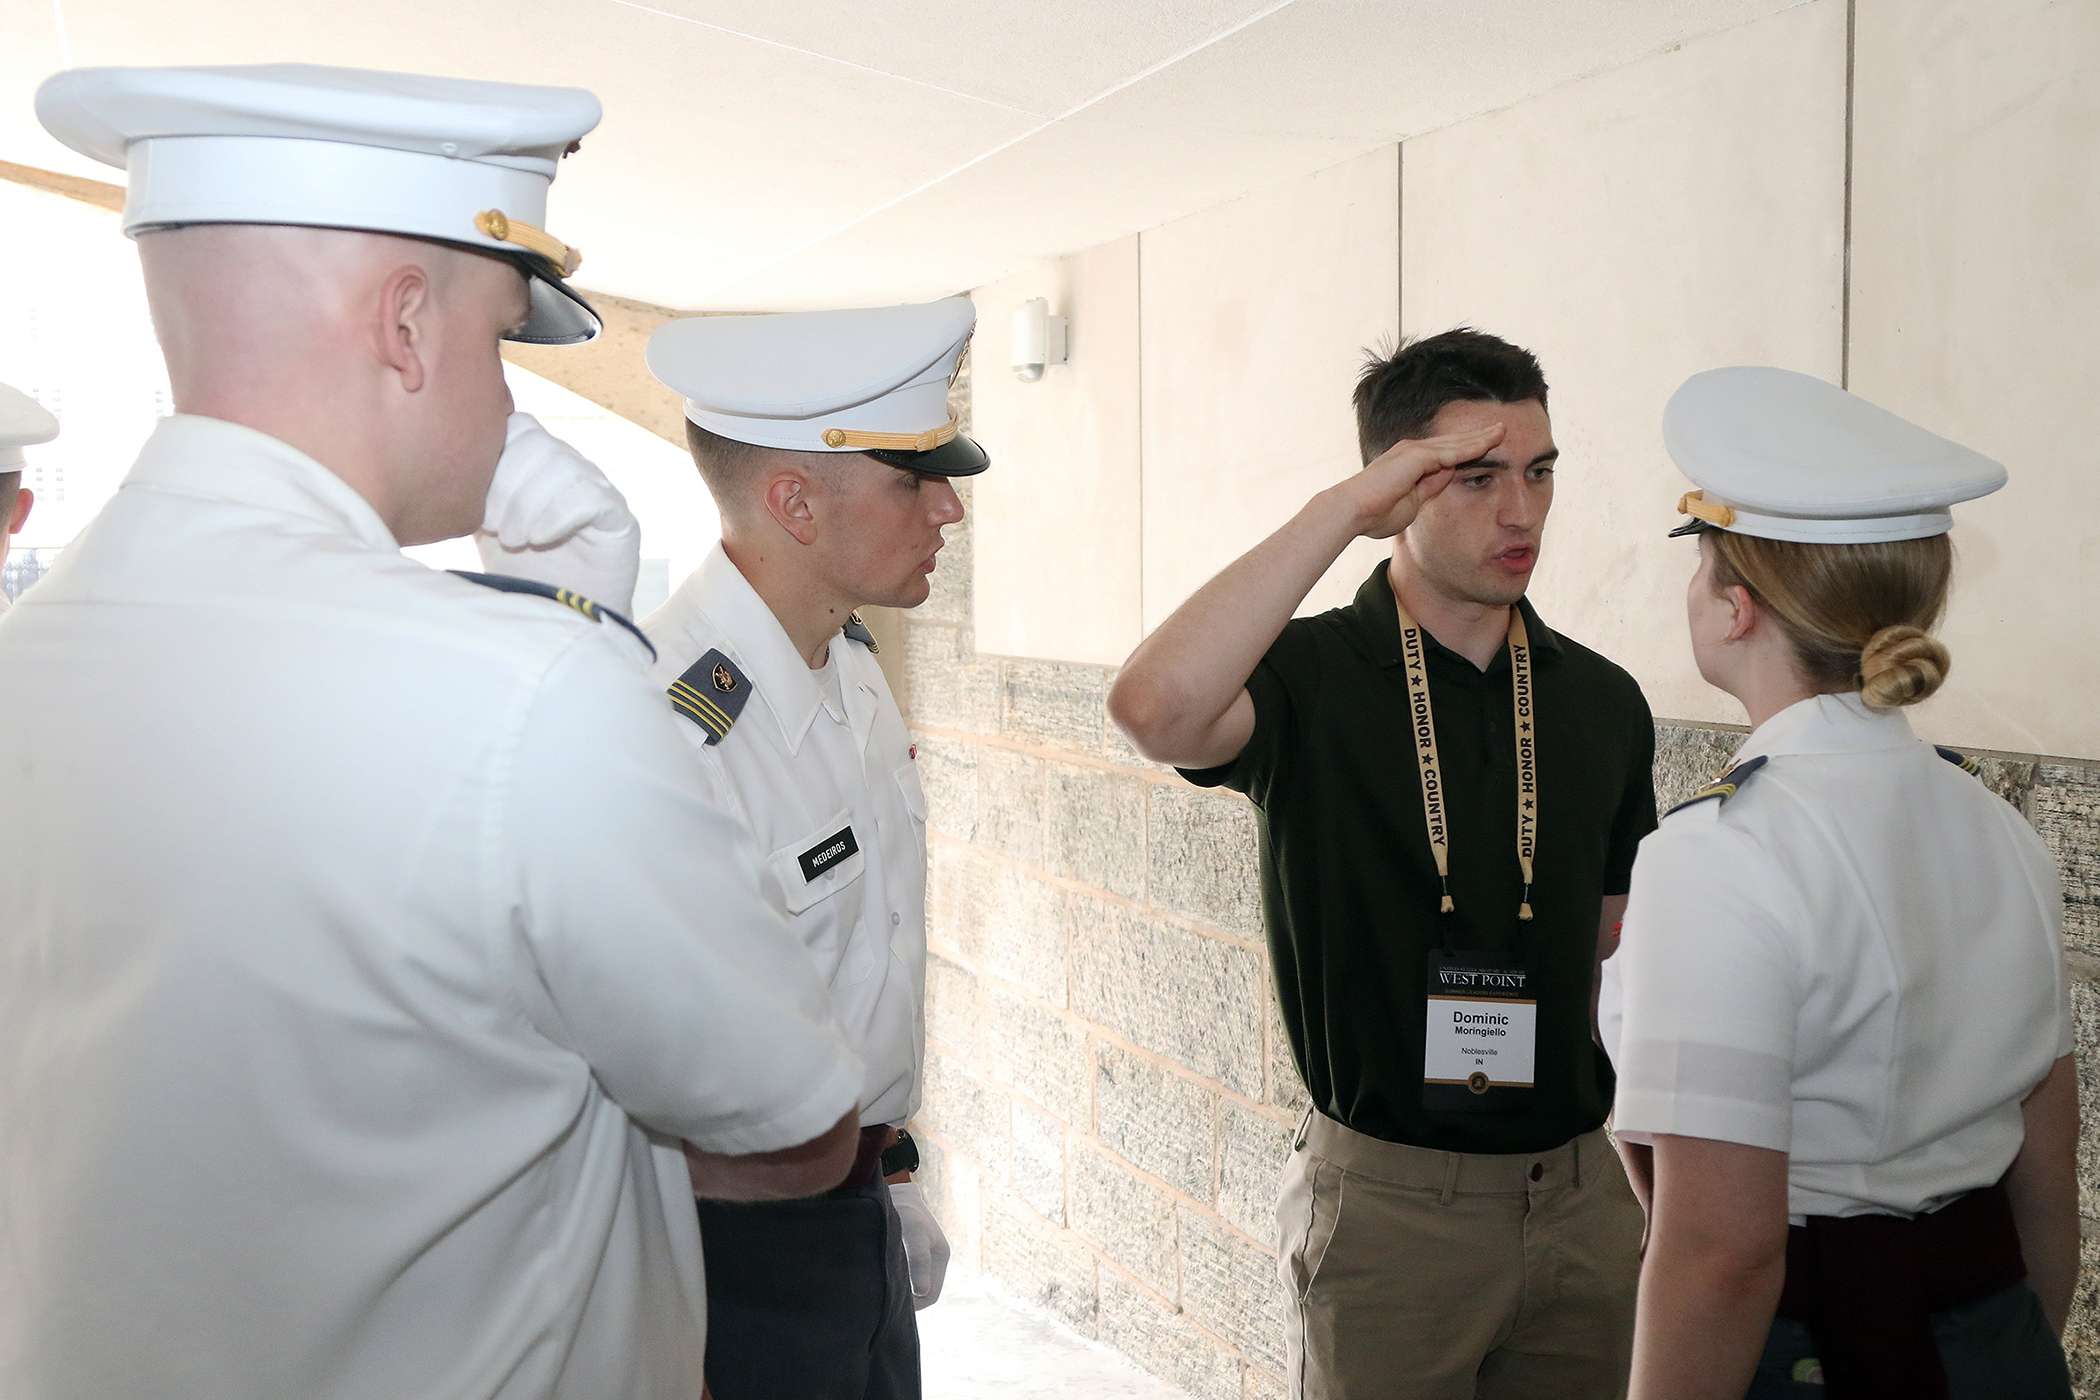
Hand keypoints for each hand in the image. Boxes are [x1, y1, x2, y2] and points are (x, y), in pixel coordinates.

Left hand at [476, 412, 642, 615]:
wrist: (558, 614)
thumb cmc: (520, 569)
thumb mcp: (482, 524)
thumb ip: (469, 489)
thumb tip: (434, 462)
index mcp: (540, 462)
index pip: (520, 425)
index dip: (494, 456)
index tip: (477, 501)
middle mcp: (572, 467)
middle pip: (538, 443)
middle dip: (507, 485)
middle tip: (494, 527)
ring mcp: (599, 489)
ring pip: (563, 466)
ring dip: (528, 505)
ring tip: (514, 540)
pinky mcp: (619, 517)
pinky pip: (589, 496)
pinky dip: (555, 517)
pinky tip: (540, 539)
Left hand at [888, 1180, 949, 1308]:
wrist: (890, 1189)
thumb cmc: (904, 1211)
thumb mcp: (913, 1235)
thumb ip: (919, 1262)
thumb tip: (921, 1293)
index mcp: (939, 1257)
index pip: (929, 1296)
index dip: (913, 1305)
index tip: (892, 1303)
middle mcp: (931, 1259)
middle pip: (919, 1293)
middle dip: (903, 1298)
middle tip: (881, 1298)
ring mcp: (917, 1256)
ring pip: (908, 1284)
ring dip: (894, 1287)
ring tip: (876, 1286)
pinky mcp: (903, 1251)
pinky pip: (898, 1275)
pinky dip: (888, 1278)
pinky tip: (873, 1276)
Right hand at [1339, 422, 1505, 539]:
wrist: (1352, 512)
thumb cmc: (1373, 514)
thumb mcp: (1411, 504)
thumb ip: (1428, 489)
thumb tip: (1446, 477)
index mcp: (1410, 464)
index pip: (1446, 455)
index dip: (1467, 450)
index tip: (1487, 449)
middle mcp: (1412, 452)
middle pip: (1453, 443)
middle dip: (1477, 437)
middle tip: (1501, 430)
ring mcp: (1413, 452)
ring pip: (1454, 442)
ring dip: (1479, 437)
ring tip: (1502, 430)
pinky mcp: (1415, 456)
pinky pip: (1450, 451)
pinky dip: (1470, 447)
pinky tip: (1489, 443)